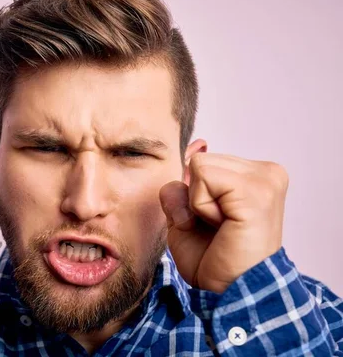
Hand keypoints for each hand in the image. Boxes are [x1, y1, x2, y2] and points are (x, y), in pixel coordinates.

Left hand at [159, 153, 288, 293]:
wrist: (230, 293)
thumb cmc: (213, 260)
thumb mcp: (186, 216)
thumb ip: (183, 187)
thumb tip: (190, 158)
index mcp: (257, 176)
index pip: (204, 161)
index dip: (195, 195)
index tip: (216, 223)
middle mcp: (268, 172)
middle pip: (200, 161)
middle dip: (196, 198)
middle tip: (218, 228)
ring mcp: (266, 179)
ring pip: (200, 166)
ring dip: (199, 203)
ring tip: (223, 227)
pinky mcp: (257, 191)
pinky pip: (204, 177)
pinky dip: (201, 206)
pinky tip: (223, 226)